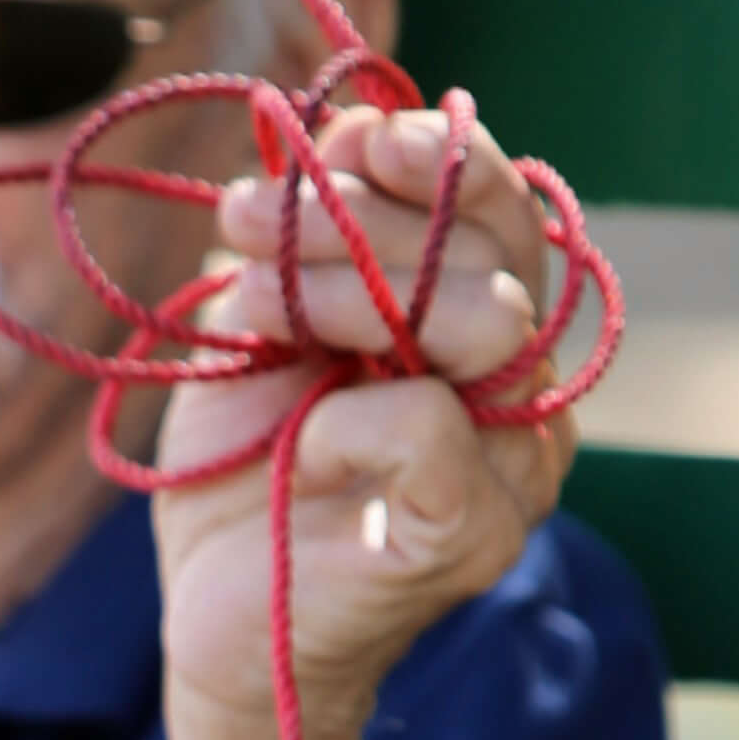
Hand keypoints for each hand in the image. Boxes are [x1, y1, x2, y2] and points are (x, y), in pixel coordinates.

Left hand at [151, 105, 577, 739]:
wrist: (215, 616)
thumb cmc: (246, 468)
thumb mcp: (267, 320)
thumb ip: (318, 231)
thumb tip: (348, 124)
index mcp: (486, 327)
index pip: (503, 209)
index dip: (439, 156)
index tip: (345, 142)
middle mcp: (523, 391)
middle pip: (489, 252)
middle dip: (352, 218)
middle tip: (247, 224)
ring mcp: (512, 470)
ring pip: (476, 321)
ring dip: (343, 295)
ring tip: (258, 326)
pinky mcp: (468, 538)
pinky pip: (431, 429)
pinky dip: (348, 421)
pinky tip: (300, 450)